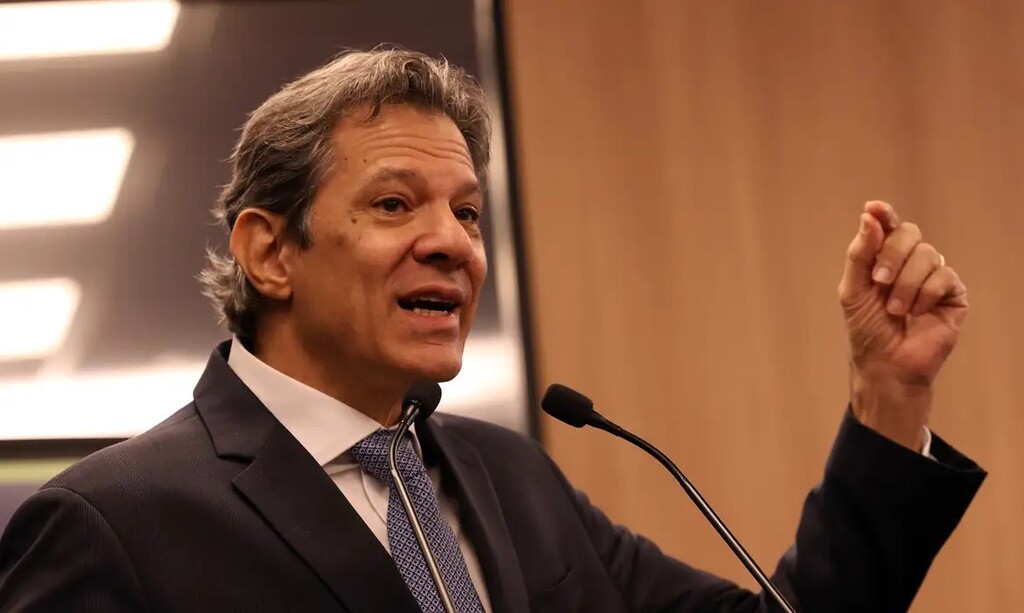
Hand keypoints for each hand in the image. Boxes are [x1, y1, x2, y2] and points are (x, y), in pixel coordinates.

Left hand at [837, 201, 968, 449]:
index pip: (887, 226)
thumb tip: (870, 216)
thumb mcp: (853, 290)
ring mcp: (933, 276)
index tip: (874, 208)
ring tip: (896, 311)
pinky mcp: (953, 294)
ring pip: (927, 255)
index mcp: (884, 258)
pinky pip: (943, 276)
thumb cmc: (866, 329)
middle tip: (879, 281)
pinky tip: (918, 313)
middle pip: (909, 233)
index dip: (883, 214)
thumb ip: (860, 253)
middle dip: (892, 255)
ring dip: (905, 284)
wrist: (886, 364)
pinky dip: (925, 295)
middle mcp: (910, 262)